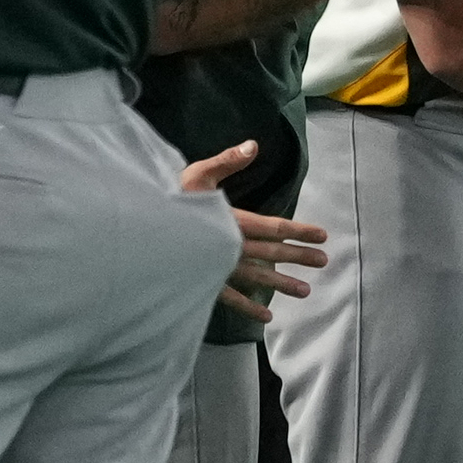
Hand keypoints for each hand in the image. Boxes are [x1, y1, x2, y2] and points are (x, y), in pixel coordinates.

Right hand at [183, 142, 328, 321]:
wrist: (139, 226)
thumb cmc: (166, 197)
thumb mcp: (197, 172)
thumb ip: (226, 161)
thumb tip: (254, 145)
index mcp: (230, 220)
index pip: (273, 226)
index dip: (299, 230)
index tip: (322, 235)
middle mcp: (229, 246)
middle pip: (271, 252)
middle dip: (299, 256)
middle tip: (324, 261)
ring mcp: (218, 267)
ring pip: (256, 277)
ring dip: (281, 284)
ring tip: (306, 291)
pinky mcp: (204, 282)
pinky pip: (230, 298)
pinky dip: (248, 307)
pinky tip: (266, 317)